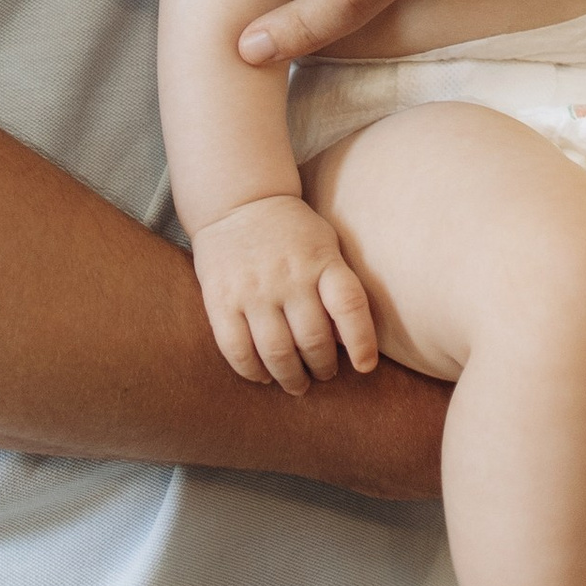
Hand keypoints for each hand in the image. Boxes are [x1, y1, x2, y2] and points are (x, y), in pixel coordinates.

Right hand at [192, 197, 379, 396]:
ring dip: (291, 377)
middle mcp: (288, 276)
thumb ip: (338, 288)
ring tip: (297, 383)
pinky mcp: (221, 300)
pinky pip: (237, 350)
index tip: (365, 366)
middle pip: (313, 339)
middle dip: (323, 368)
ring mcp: (252, 290)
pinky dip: (253, 372)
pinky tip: (263, 376)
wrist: (238, 202)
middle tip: (324, 374)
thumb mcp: (325, 247)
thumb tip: (348, 344)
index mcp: (321, 260)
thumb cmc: (292, 233)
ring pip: (277, 352)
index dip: (362, 342)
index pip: (349, 306)